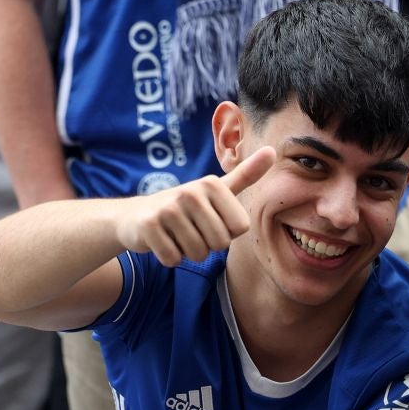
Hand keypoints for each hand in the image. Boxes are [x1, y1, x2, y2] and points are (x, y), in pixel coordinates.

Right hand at [116, 147, 274, 266]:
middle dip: (207, 244)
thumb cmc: (186, 206)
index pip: (239, 228)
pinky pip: (173, 259)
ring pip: (197, 253)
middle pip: (219, 242)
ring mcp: (168, 208)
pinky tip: (162, 241)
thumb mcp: (217, 189)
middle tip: (191, 229)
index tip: (210, 220)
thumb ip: (246, 174)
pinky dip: (169, 257)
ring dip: (188, 251)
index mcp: (213, 183)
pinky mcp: (149, 225)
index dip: (226, 232)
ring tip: (177, 234)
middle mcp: (191, 192)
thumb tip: (271, 150)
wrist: (137, 215)